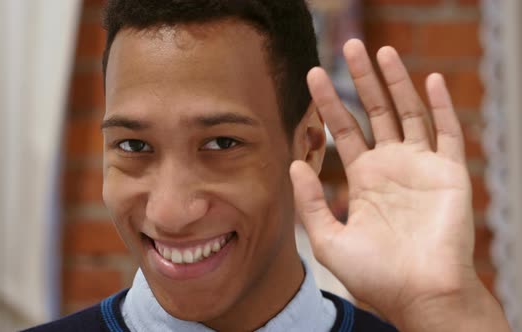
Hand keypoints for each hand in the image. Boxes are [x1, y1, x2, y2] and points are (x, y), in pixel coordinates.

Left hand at [290, 39, 509, 330]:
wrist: (419, 295)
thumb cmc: (376, 276)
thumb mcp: (329, 239)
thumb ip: (311, 202)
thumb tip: (294, 164)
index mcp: (363, 180)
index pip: (343, 131)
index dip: (328, 103)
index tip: (312, 76)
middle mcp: (391, 167)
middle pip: (374, 111)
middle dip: (361, 79)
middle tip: (349, 45)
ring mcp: (421, 167)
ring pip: (408, 113)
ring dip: (397, 82)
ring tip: (382, 51)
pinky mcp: (451, 173)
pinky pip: (448, 133)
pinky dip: (441, 106)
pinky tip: (430, 80)